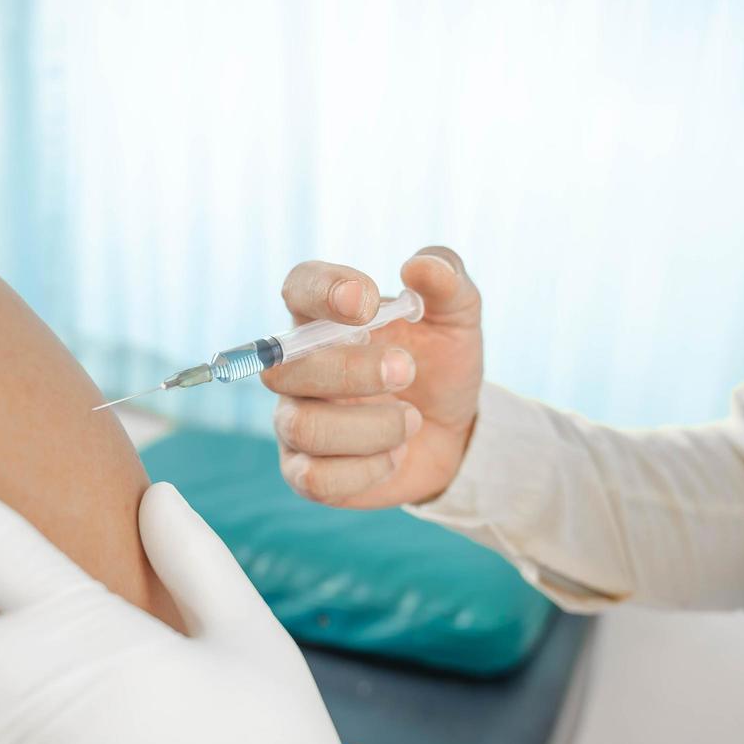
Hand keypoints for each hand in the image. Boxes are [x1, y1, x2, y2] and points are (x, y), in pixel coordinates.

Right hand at [265, 246, 482, 507]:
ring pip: (302, 426)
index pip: (297, 288)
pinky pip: (315, 478)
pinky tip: (394, 455)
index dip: (322, 291)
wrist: (455, 433)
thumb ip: (446, 280)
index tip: (366, 302)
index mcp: (326, 318)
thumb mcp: (458, 318)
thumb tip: (419, 266)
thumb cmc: (442, 365)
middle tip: (409, 371)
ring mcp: (296, 420)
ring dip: (369, 426)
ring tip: (412, 420)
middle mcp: (298, 367)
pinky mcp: (306, 473)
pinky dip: (366, 469)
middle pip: (285, 367)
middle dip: (351, 370)